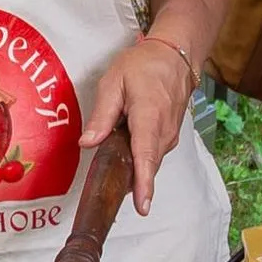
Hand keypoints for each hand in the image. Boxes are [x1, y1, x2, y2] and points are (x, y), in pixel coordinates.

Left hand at [79, 39, 191, 215]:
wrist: (174, 56)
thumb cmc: (145, 65)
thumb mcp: (114, 82)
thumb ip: (101, 115)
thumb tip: (88, 143)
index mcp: (149, 116)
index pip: (146, 156)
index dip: (143, 183)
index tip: (142, 206)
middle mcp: (164, 130)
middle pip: (147, 166)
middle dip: (132, 183)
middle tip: (111, 191)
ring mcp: (170, 135)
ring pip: (150, 162)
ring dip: (135, 169)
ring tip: (117, 166)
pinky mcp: (170, 137)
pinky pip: (153, 155)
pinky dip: (141, 159)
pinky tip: (128, 152)